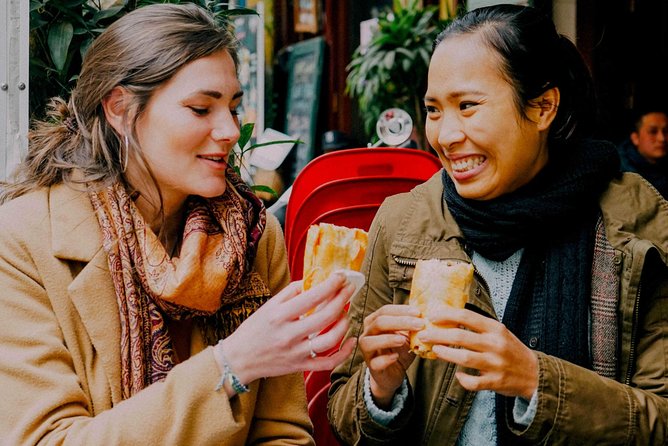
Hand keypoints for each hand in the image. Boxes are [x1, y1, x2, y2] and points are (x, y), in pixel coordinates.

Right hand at [215, 272, 356, 384]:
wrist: (239, 359)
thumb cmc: (254, 329)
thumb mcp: (268, 306)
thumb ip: (290, 293)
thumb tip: (312, 281)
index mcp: (280, 315)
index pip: (312, 297)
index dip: (331, 285)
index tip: (341, 276)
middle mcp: (289, 334)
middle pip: (325, 316)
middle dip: (342, 299)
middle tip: (350, 289)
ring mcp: (296, 352)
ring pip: (330, 340)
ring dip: (343, 324)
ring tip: (345, 313)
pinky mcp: (300, 366)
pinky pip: (327, 363)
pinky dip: (343, 353)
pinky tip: (350, 341)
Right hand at [358, 305, 423, 408]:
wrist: (394, 372)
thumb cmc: (400, 349)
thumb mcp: (407, 335)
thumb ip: (411, 325)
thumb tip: (427, 313)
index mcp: (374, 321)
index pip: (385, 310)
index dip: (401, 310)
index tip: (419, 313)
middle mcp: (367, 334)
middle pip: (379, 322)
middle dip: (400, 322)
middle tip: (419, 324)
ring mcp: (367, 351)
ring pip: (370, 342)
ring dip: (388, 339)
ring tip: (403, 340)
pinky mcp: (372, 367)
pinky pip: (375, 362)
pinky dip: (385, 359)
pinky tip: (396, 357)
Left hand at [418, 307, 537, 399]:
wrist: (535, 373)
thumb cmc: (511, 350)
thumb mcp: (499, 332)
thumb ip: (478, 326)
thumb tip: (449, 318)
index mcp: (495, 329)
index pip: (466, 316)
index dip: (446, 315)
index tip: (431, 316)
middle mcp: (495, 344)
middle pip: (460, 336)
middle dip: (438, 335)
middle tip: (424, 335)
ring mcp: (495, 364)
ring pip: (464, 358)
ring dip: (446, 354)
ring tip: (434, 350)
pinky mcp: (495, 382)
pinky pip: (473, 382)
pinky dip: (463, 380)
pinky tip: (458, 376)